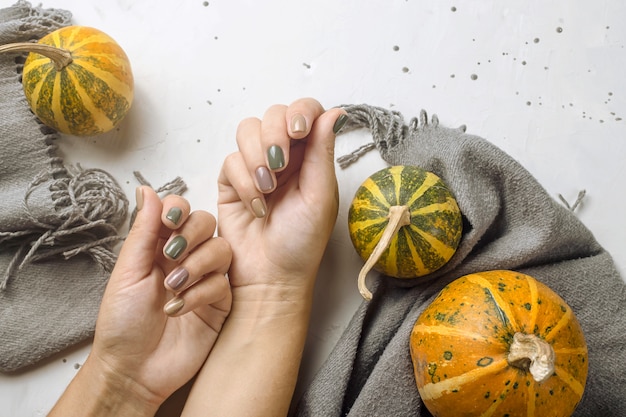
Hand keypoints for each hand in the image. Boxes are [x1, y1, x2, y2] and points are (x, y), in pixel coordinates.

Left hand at [50, 186, 231, 415]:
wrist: (134, 369)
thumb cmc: (123, 323)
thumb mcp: (128, 272)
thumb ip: (143, 231)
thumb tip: (147, 190)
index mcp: (159, 247)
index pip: (179, 212)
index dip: (178, 210)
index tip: (168, 222)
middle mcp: (186, 258)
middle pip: (206, 224)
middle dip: (191, 235)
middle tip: (171, 255)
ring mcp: (205, 279)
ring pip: (221, 250)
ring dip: (196, 265)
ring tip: (172, 288)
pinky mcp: (220, 302)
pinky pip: (223, 283)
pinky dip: (201, 293)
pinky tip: (178, 309)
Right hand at [218, 98, 347, 294]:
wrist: (271, 275)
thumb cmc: (302, 242)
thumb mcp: (320, 197)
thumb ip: (322, 152)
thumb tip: (335, 112)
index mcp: (311, 156)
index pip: (306, 112)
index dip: (300, 112)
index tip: (298, 131)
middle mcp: (285, 156)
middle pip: (273, 115)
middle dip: (274, 136)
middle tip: (279, 164)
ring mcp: (256, 165)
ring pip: (247, 131)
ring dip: (256, 158)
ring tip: (267, 190)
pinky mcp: (231, 180)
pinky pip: (230, 160)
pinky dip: (243, 183)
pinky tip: (256, 207)